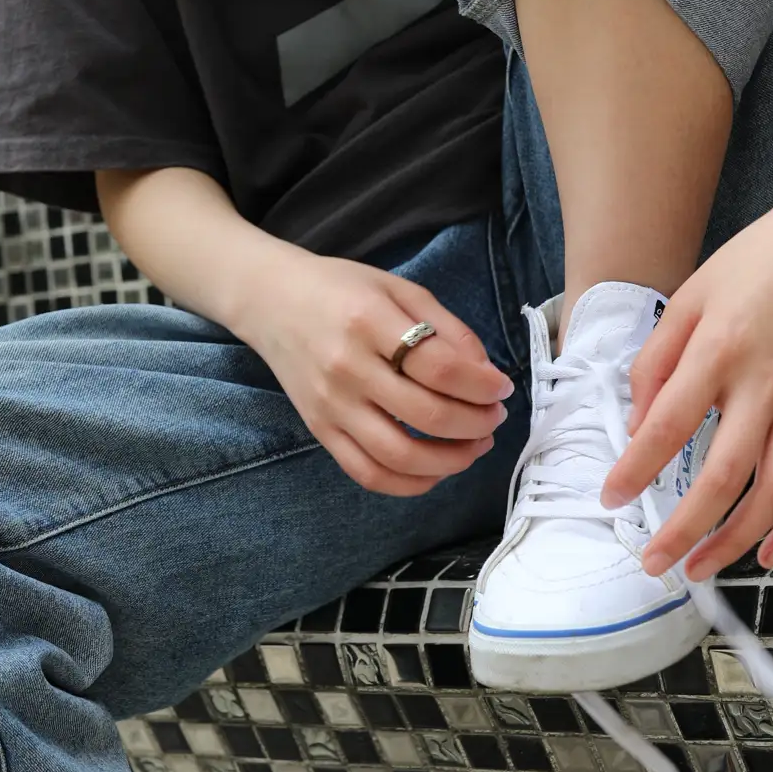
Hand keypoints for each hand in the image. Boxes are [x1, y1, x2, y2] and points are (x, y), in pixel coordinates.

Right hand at [236, 250, 513, 496]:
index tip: (502, 388)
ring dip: (451, 460)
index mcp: (369, 322)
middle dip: (476, 423)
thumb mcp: (399, 288)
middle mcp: (347, 368)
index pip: (441, 368)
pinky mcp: (319, 430)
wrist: (270, 301)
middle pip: (427, 415)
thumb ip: (447, 327)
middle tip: (494, 417)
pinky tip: (436, 470)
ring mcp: (330, 405)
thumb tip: (486, 374)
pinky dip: (409, 483)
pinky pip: (367, 473)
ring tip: (474, 446)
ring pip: (400, 456)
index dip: (483, 385)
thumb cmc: (340, 289)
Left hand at [599, 146, 772, 577]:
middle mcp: (766, 383)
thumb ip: (658, 360)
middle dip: (683, 529)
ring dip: (735, 541)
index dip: (636, 469)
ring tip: (700, 568)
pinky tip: (768, 552)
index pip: (669, 425)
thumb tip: (641, 422)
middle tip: (652, 563)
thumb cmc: (757, 261)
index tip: (611, 498)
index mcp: (720, 349)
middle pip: (722, 476)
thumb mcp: (689, 296)